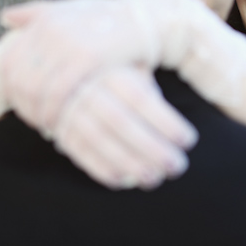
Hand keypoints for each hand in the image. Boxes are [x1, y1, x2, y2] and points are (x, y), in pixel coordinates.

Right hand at [52, 66, 197, 189]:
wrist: (56, 65)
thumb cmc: (111, 70)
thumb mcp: (129, 65)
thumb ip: (148, 85)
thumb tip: (173, 118)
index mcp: (110, 71)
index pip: (141, 100)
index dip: (166, 122)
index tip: (189, 140)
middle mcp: (88, 90)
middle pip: (122, 123)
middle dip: (152, 149)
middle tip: (177, 167)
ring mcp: (69, 110)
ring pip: (100, 140)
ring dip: (129, 164)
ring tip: (154, 179)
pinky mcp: (60, 129)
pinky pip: (79, 152)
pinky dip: (101, 169)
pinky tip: (123, 181)